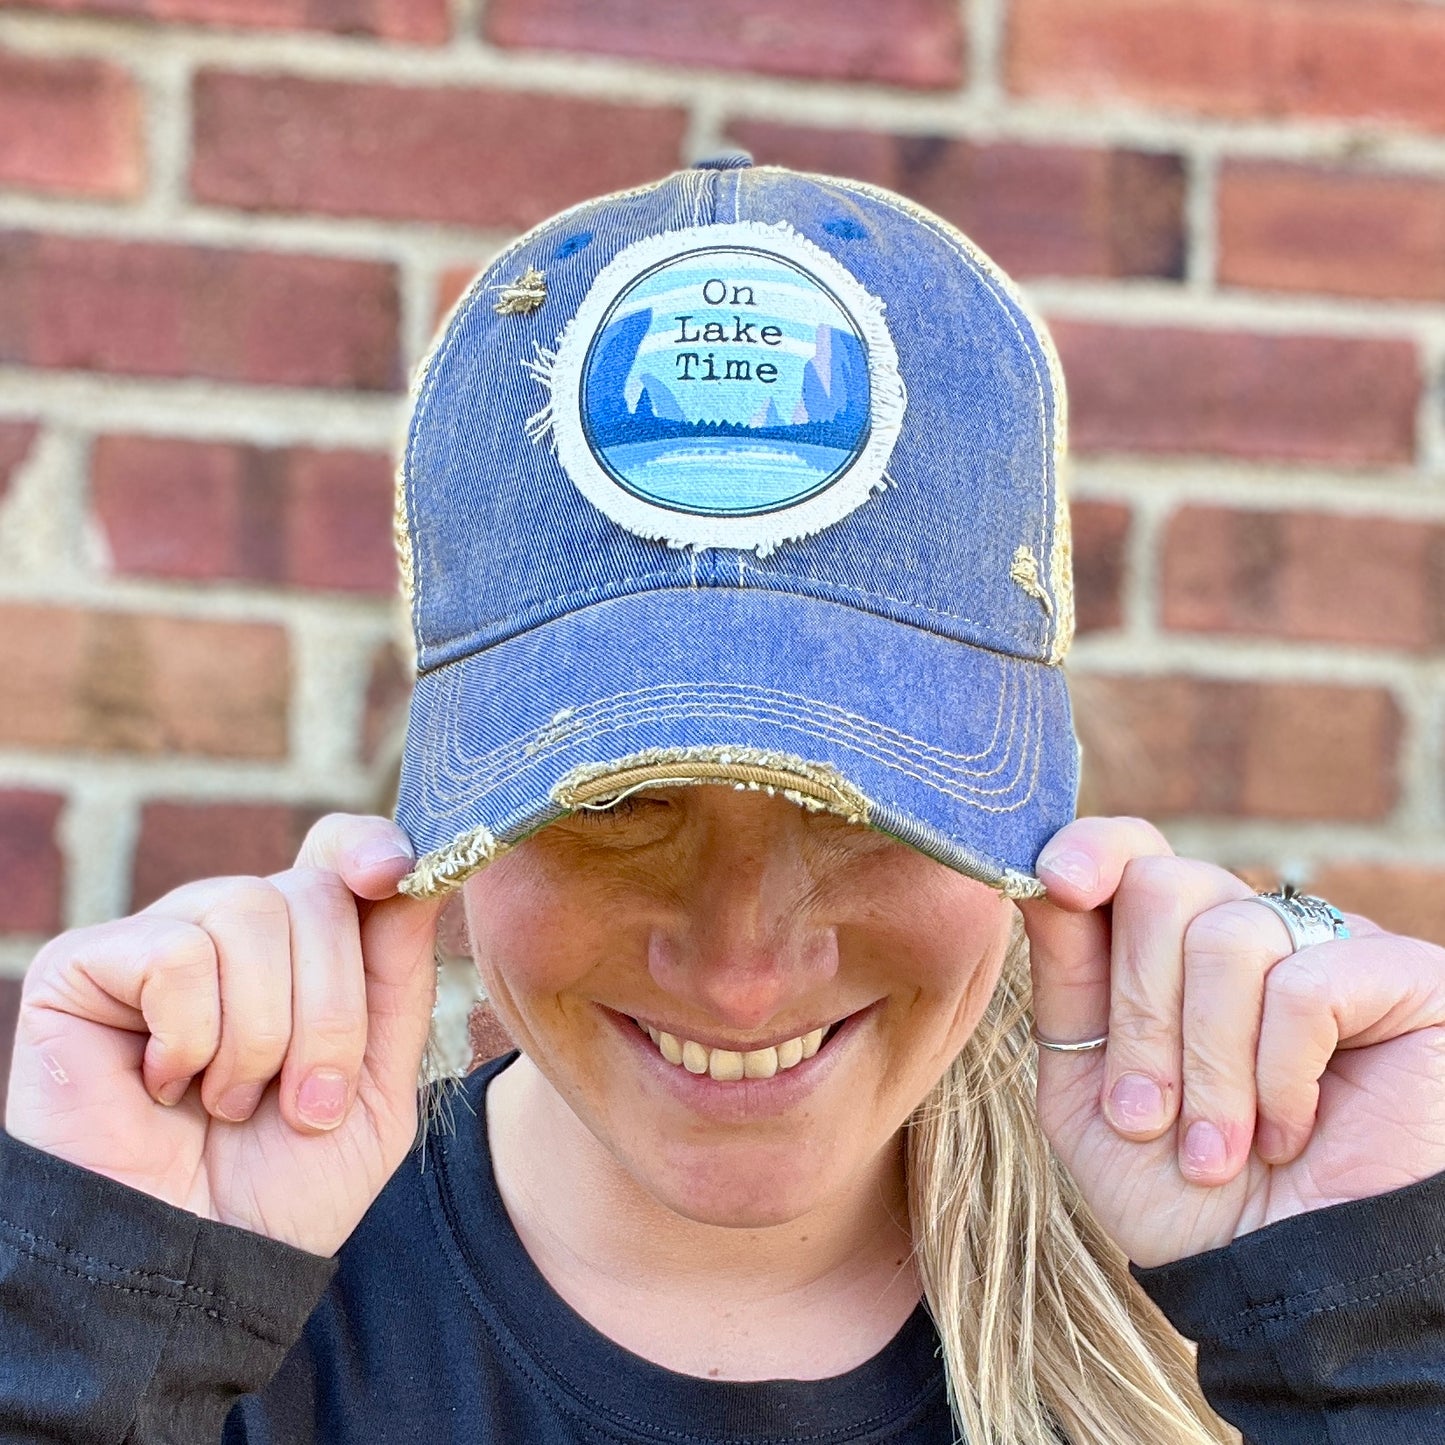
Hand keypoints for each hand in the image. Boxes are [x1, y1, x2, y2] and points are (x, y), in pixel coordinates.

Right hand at [4, 815, 443, 1257]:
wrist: (196, 1271)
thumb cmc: (284, 1185)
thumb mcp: (378, 1085)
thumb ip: (398, 979)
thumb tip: (416, 873)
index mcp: (303, 947)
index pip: (337, 849)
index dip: (368, 847)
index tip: (396, 872)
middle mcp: (230, 928)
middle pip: (314, 893)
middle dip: (332, 1013)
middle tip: (306, 1103)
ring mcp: (156, 939)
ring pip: (249, 912)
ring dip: (263, 1036)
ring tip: (232, 1103)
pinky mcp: (80, 966)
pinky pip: (177, 955)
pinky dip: (191, 1040)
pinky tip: (166, 1088)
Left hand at [1019, 817, 1444, 1267]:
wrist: (1279, 1290)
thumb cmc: (1181, 1199)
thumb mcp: (1089, 1092)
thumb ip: (1067, 982)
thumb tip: (1043, 874)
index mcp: (1169, 950)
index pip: (1133, 852)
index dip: (1092, 850)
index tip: (1057, 881)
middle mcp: (1248, 933)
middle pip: (1164, 887)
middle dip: (1140, 1016)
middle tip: (1146, 1117)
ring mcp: (1328, 948)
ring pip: (1226, 936)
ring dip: (1205, 1065)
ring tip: (1217, 1149)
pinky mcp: (1405, 977)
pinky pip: (1305, 985)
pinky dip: (1278, 1074)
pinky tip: (1291, 1131)